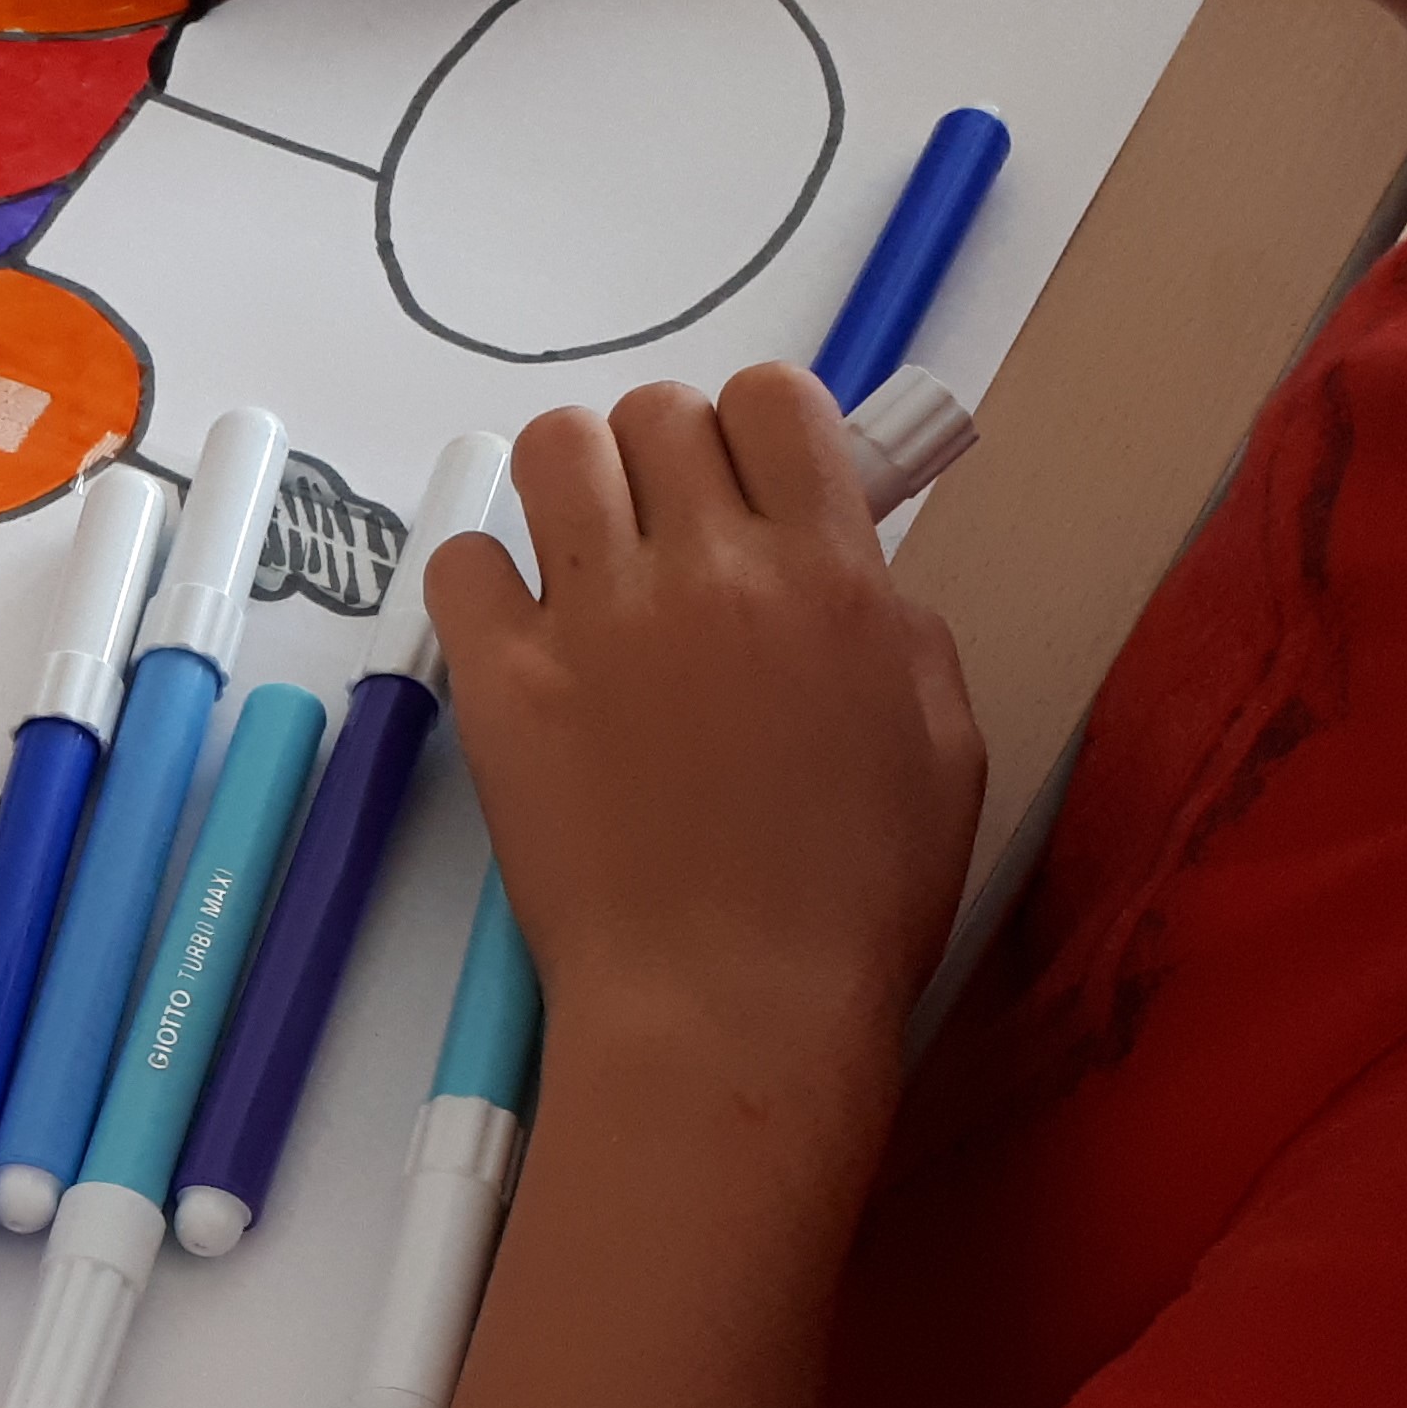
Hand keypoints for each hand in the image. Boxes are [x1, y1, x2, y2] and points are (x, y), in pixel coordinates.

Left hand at [429, 369, 980, 1063]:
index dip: (755, 430)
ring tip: (586, 566)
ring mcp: (595, 622)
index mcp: (830, 572)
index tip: (747, 487)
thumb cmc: (854, 900)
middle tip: (664, 540)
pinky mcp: (502, 685)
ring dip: (571, 489)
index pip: (776, 397)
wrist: (728, 1010)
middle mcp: (710, 570)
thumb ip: (895, 624)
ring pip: (554, 451)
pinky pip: (463, 561)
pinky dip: (486, 580)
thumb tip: (844, 561)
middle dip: (662, 460)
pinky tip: (520, 636)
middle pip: (657, 413)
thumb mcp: (943, 743)